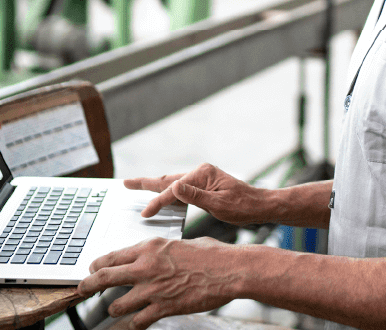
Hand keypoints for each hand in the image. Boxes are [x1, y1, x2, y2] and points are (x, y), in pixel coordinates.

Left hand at [77, 237, 236, 328]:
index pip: (112, 256)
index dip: (98, 265)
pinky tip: (136, 323)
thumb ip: (161, 251)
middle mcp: (146, 267)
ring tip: (116, 309)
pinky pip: (138, 321)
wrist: (229, 270)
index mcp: (150, 248)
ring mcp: (153, 290)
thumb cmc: (211, 254)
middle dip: (88, 285)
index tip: (93, 269)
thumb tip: (154, 256)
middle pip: (105, 278)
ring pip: (117, 304)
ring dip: (114, 308)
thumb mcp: (180, 244)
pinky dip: (134, 324)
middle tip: (81, 290)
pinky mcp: (164, 307)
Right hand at [125, 163, 267, 223]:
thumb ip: (196, 197)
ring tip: (136, 186)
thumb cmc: (243, 207)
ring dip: (155, 186)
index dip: (158, 202)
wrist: (260, 206)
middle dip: (146, 183)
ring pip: (172, 183)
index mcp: (203, 174)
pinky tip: (161, 196)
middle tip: (125, 184)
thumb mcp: (220, 205)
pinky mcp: (204, 186)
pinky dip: (167, 192)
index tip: (144, 214)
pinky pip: (180, 189)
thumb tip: (175, 186)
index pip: (174, 190)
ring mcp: (202, 178)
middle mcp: (201, 172)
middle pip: (168, 179)